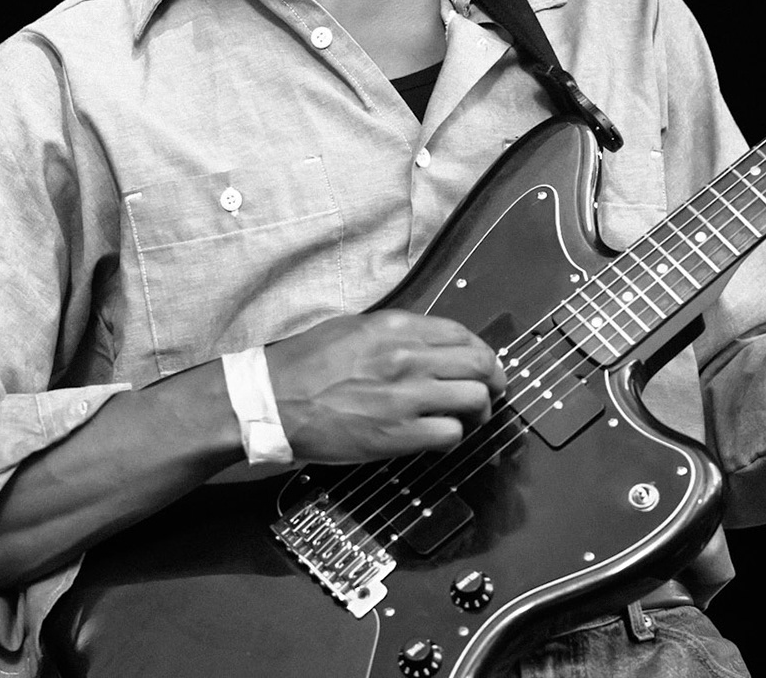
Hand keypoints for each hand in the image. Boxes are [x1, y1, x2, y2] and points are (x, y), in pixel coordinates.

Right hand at [265, 310, 508, 463]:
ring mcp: (406, 396)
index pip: (462, 334)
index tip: (482, 365)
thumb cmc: (305, 364)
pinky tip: (441, 438)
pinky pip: (450, 434)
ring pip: (474, 399)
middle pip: (480, 364)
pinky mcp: (398, 434)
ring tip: (469, 419)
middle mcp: (408, 357)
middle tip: (490, 392)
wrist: (272, 400)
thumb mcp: (354, 329)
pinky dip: (454, 437)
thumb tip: (429, 345)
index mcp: (397, 327)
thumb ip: (396, 334)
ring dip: (478, 411)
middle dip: (493, 380)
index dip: (481, 352)